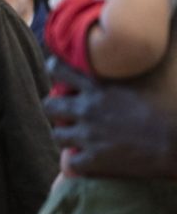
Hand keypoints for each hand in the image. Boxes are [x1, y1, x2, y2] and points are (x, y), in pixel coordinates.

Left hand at [44, 58, 176, 177]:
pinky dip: (79, 162)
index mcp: (98, 86)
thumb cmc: (169, 106)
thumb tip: (130, 51)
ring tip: (78, 137)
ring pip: (57, 135)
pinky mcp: (94, 160)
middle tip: (67, 113)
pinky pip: (71, 162)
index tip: (59, 76)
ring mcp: (88, 135)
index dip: (54, 71)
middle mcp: (87, 109)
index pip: (57, 69)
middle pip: (49, 106)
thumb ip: (122, 69)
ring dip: (66, 136)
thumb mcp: (142, 78)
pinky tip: (89, 160)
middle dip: (56, 109)